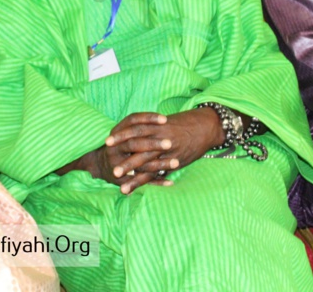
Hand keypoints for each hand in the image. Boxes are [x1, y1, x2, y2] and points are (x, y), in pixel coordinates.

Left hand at [106, 108, 221, 192]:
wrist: (204, 126)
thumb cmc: (182, 124)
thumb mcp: (164, 123)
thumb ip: (149, 127)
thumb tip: (131, 130)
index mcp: (156, 126)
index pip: (135, 129)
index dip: (121, 135)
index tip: (107, 142)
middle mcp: (161, 138)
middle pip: (139, 149)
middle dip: (125, 160)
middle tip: (112, 169)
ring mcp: (168, 151)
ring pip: (148, 164)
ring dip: (133, 176)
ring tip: (120, 185)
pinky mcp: (175, 161)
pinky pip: (159, 173)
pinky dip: (147, 182)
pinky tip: (137, 190)